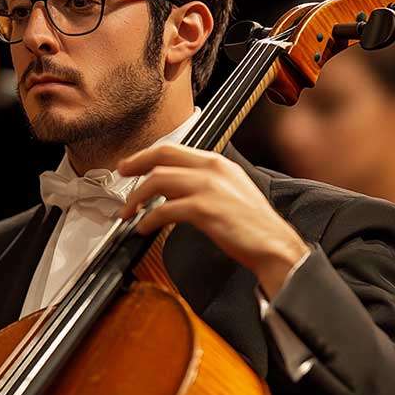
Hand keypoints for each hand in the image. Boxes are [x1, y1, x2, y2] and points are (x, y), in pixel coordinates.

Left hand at [118, 144, 307, 297]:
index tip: (130, 165)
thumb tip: (171, 187)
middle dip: (135, 165)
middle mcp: (212, 169)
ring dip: (136, 198)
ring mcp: (208, 188)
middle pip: (161, 156)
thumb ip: (202, 183)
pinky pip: (164, 210)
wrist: (274, 245)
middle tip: (120, 177)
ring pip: (157, 181)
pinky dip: (148, 219)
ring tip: (128, 212)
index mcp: (217, 163)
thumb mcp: (229, 192)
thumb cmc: (252, 225)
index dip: (145, 155)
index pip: (172, 149)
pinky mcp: (205, 209)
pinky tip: (143, 228)